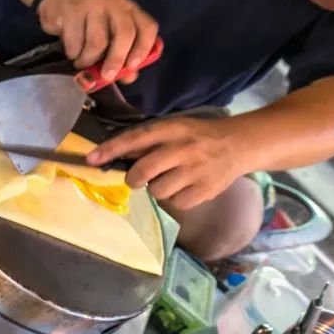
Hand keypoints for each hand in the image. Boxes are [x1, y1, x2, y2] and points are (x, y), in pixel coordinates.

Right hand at [37, 0, 158, 82]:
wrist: (56, 3)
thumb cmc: (87, 25)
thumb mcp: (108, 38)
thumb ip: (122, 57)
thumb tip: (130, 77)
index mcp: (130, 10)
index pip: (147, 27)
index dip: (143, 48)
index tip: (132, 67)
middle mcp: (115, 3)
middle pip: (124, 33)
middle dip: (116, 59)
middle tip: (106, 76)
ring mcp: (94, 3)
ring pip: (98, 42)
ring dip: (88, 60)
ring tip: (82, 62)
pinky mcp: (73, 10)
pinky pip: (76, 42)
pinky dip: (73, 54)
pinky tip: (72, 52)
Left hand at [86, 117, 247, 209]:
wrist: (241, 144)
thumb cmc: (199, 137)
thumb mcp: (175, 129)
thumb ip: (147, 141)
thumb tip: (112, 154)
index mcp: (173, 129)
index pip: (136, 138)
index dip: (112, 149)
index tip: (92, 158)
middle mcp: (184, 149)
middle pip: (143, 171)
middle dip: (134, 178)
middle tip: (138, 178)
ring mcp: (196, 171)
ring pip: (158, 191)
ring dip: (157, 189)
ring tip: (170, 180)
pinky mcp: (206, 190)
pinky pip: (176, 204)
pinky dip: (176, 199)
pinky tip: (185, 188)